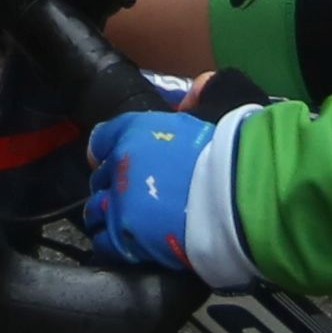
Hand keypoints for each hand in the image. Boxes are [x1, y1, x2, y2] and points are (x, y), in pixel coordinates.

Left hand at [79, 109, 234, 279]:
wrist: (235, 196)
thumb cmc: (228, 152)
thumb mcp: (218, 105)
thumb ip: (203, 92)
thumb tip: (197, 89)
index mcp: (134, 130)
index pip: (101, 138)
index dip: (107, 151)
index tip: (113, 160)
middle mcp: (118, 164)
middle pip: (98, 177)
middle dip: (112, 185)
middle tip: (132, 194)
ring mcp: (118, 202)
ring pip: (96, 211)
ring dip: (108, 215)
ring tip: (127, 222)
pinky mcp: (124, 237)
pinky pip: (104, 242)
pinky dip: (112, 243)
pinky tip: (127, 243)